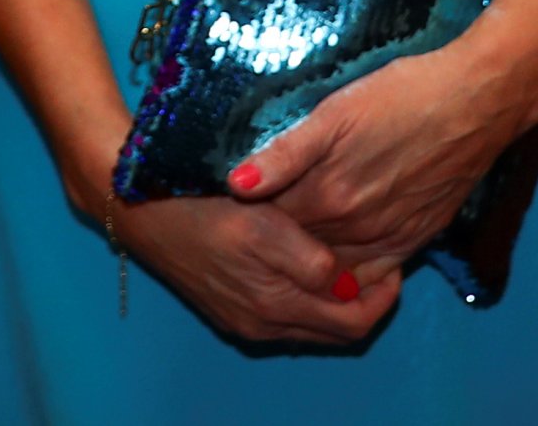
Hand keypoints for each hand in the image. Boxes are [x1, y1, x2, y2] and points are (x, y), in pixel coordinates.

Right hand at [118, 192, 401, 345]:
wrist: (142, 209)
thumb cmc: (206, 206)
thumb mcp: (261, 223)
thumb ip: (304, 257)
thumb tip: (341, 279)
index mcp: (275, 308)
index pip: (352, 324)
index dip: (382, 298)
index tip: (394, 261)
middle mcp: (263, 326)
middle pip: (335, 330)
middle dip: (364, 299)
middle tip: (381, 258)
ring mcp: (245, 320)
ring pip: (311, 323)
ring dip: (336, 298)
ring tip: (352, 254)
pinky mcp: (231, 307)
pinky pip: (286, 313)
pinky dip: (309, 295)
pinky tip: (310, 259)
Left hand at [227, 0, 537, 275]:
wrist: (477, 100)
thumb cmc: (404, 92)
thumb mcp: (338, 111)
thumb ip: (286, 152)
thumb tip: (233, 185)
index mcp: (327, 194)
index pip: (267, 224)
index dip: (244, 219)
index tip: (223, 211)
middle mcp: (353, 228)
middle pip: (296, 251)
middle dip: (270, 244)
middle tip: (245, 233)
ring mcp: (387, 239)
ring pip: (332, 269)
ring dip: (307, 263)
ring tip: (282, 249)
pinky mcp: (415, 240)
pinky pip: (372, 277)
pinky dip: (349, 277)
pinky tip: (335, 263)